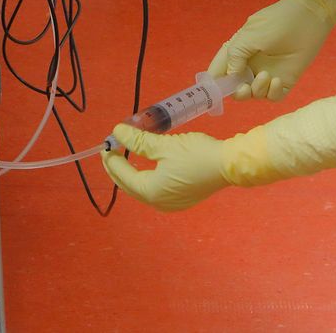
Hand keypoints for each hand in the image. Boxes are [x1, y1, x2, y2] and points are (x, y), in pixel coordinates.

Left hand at [101, 123, 229, 211]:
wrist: (229, 165)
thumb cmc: (195, 154)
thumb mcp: (164, 145)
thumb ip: (138, 140)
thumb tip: (117, 131)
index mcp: (151, 191)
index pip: (124, 175)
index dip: (112, 160)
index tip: (106, 145)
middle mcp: (158, 202)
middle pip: (130, 186)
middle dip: (118, 170)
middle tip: (110, 153)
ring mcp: (171, 204)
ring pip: (142, 190)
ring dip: (131, 175)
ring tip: (123, 159)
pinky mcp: (181, 200)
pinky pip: (155, 191)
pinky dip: (145, 179)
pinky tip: (144, 169)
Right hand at [207, 0, 333, 101]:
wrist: (309, 18)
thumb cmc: (277, 21)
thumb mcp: (249, 35)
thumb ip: (235, 55)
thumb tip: (230, 76)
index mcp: (238, 51)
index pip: (220, 70)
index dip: (214, 81)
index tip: (212, 90)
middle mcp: (250, 65)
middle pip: (235, 87)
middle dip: (236, 92)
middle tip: (243, 88)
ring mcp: (267, 74)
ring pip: (253, 94)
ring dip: (256, 90)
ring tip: (266, 76)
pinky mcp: (284, 80)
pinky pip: (273, 96)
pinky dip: (272, 93)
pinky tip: (276, 81)